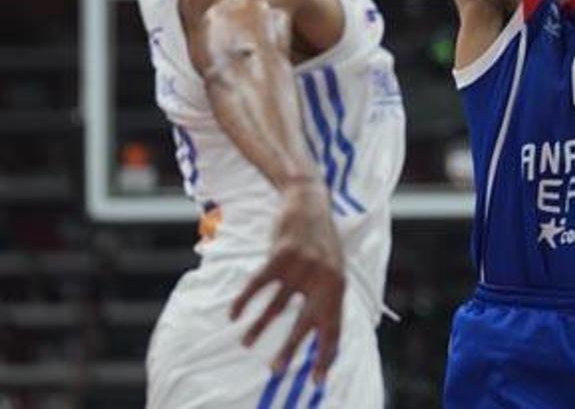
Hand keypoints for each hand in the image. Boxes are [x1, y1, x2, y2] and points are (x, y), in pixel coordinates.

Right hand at [230, 180, 343, 382]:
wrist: (309, 198)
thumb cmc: (320, 237)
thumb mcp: (333, 265)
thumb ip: (328, 294)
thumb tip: (321, 332)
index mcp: (338, 285)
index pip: (333, 328)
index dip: (326, 355)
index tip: (317, 381)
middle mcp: (323, 278)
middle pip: (305, 324)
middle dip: (289, 350)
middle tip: (275, 370)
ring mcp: (302, 266)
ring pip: (276, 306)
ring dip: (259, 327)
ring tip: (245, 343)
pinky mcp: (282, 255)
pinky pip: (259, 284)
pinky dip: (244, 300)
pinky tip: (233, 313)